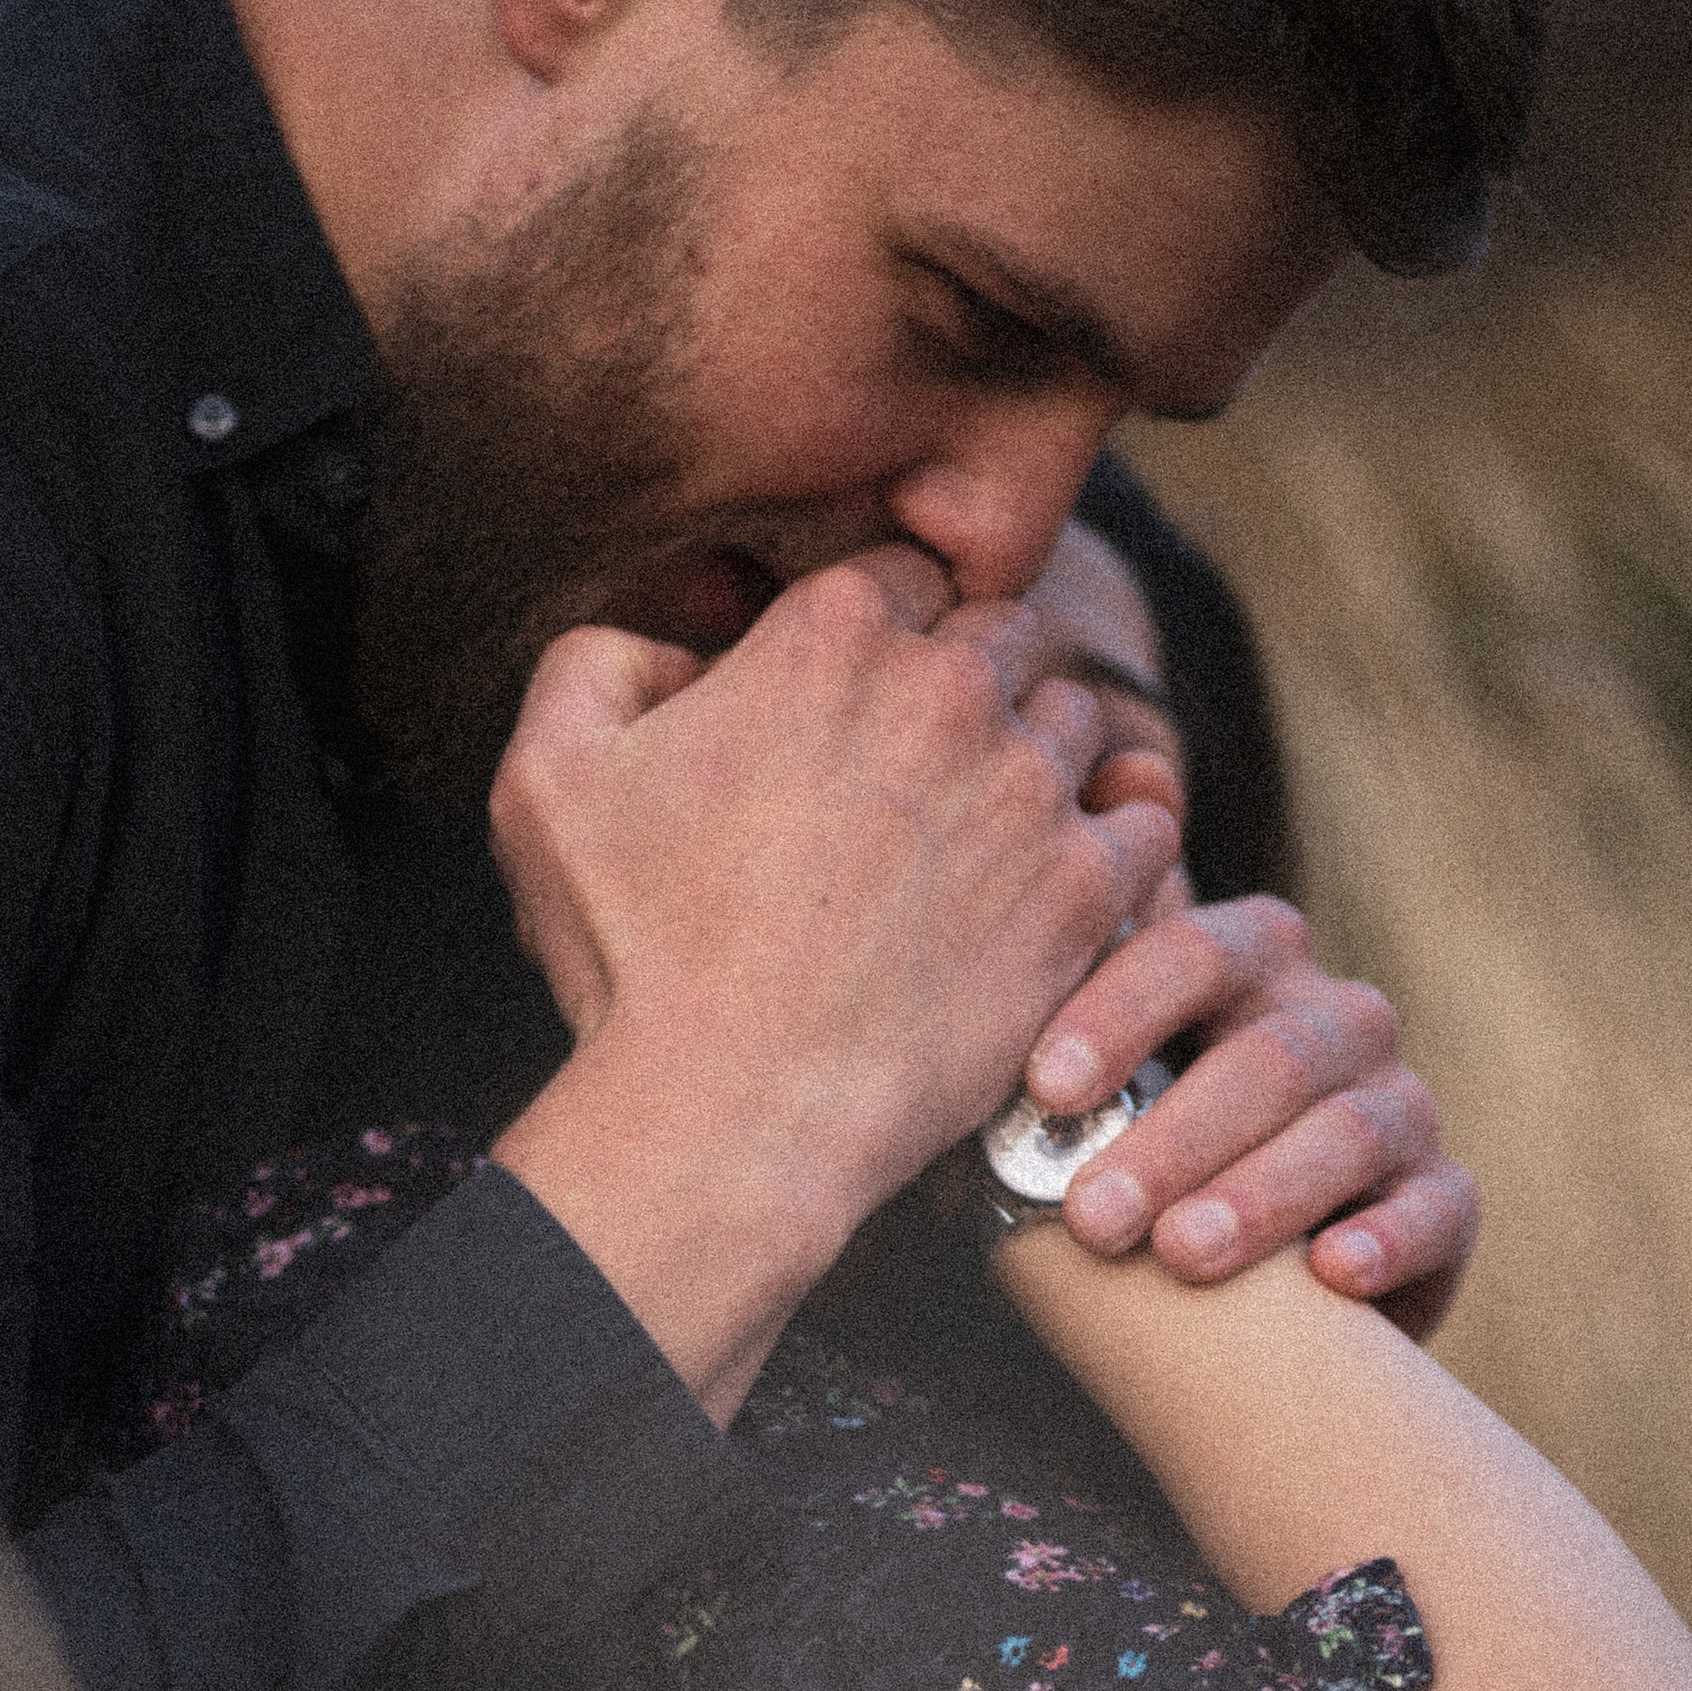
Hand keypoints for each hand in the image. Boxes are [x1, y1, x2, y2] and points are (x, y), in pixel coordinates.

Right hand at [488, 545, 1183, 1417]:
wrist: (733, 1114)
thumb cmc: (634, 958)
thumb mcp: (547, 782)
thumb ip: (601, 662)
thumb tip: (677, 648)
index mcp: (831, 633)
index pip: (903, 576)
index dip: (884, 636)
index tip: (861, 706)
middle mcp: (949, 686)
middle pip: (1001, 634)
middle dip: (967, 687)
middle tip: (921, 775)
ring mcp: (1030, 786)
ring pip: (1076, 721)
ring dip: (1038, 761)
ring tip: (982, 839)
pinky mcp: (1086, 890)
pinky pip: (1144, 822)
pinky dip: (1113, 843)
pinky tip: (1059, 883)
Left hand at [1023, 894, 1478, 1341]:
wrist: (1247, 1270)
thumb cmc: (1135, 1155)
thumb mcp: (1087, 1096)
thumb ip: (1040, 1056)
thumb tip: (941, 1035)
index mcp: (1241, 960)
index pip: (1188, 951)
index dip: (1118, 1013)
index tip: (1045, 1090)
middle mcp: (1332, 1016)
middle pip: (1266, 1055)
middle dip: (1174, 1137)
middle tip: (1091, 1216)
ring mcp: (1398, 1101)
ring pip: (1347, 1130)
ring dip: (1261, 1194)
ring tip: (1183, 1255)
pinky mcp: (1444, 1196)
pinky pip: (1435, 1207)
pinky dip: (1387, 1238)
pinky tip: (1330, 1273)